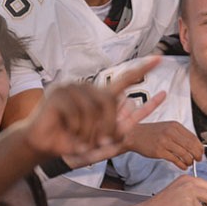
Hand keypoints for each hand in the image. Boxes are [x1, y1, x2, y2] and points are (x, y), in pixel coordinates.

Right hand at [23, 58, 164, 158]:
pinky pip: (76, 115)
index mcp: (102, 97)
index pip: (125, 80)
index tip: (159, 58)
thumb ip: (119, 130)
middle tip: (101, 143)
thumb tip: (129, 104)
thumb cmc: (75, 143)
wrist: (46, 146)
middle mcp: (90, 89)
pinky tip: (68, 133)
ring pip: (93, 110)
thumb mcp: (101, 141)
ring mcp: (73, 89)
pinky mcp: (58, 94)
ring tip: (80, 139)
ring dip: (89, 132)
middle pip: (111, 102)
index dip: (142, 69)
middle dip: (108, 127)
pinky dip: (75, 130)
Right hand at [125, 120, 202, 169]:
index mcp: (175, 126)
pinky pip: (175, 160)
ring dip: (189, 161)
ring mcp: (165, 142)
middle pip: (191, 146)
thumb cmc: (151, 132)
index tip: (201, 152)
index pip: (193, 137)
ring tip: (189, 163)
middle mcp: (171, 132)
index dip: (199, 147)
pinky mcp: (159, 151)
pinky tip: (183, 166)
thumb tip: (194, 145)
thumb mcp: (167, 127)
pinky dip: (182, 165)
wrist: (134, 134)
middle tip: (198, 159)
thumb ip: (180, 134)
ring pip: (184, 154)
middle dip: (197, 155)